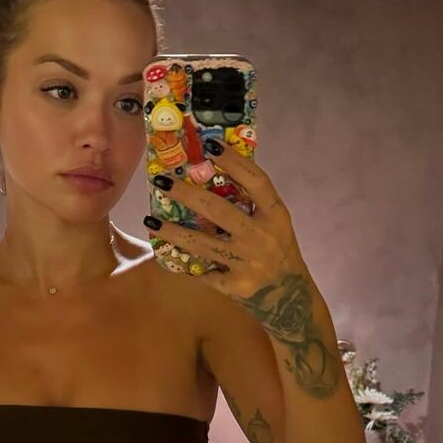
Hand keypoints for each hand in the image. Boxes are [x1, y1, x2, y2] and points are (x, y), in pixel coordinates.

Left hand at [144, 141, 306, 304]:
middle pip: (220, 210)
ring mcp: (249, 263)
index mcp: (276, 215)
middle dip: (187, 194)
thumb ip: (253, 203)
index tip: (210, 146)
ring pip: (203, 244)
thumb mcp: (275, 223)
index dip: (235, 162)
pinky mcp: (237, 287)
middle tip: (162, 181)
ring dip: (174, 232)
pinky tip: (166, 253)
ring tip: (151, 221)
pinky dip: (186, 265)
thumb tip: (215, 171)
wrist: (290, 297)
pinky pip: (204, 273)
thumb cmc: (278, 250)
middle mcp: (263, 237)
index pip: (256, 182)